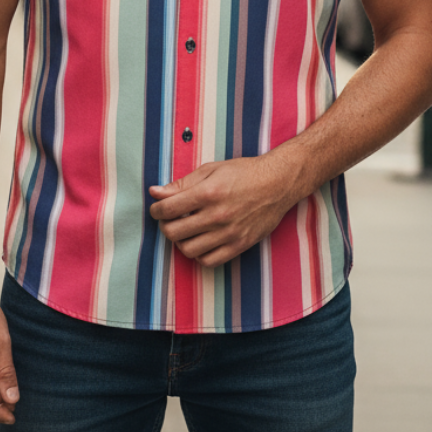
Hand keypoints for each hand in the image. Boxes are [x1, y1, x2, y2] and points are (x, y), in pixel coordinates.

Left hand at [148, 152, 302, 267]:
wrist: (277, 184)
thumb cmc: (243, 173)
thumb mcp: (211, 170)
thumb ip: (181, 183)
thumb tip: (155, 192)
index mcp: (207, 193)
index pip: (168, 209)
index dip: (156, 210)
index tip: (157, 208)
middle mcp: (216, 216)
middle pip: (174, 232)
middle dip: (165, 225)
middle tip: (169, 219)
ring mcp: (228, 234)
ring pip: (188, 249)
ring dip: (180, 240)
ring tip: (185, 229)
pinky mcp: (239, 246)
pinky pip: (208, 261)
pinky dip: (199, 254)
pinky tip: (200, 240)